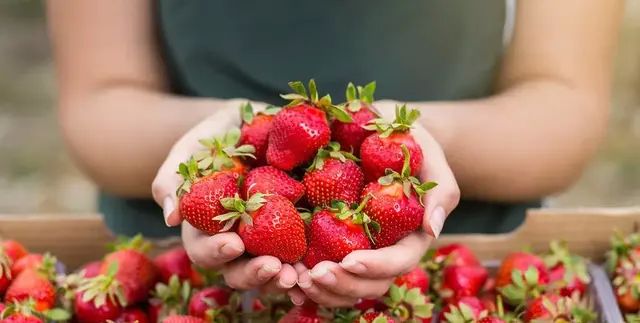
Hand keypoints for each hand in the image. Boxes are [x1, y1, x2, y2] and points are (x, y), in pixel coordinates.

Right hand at [152, 99, 295, 292]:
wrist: (257, 123)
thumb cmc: (216, 137)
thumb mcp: (191, 149)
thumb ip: (175, 179)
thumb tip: (171, 217)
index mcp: (206, 228)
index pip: (205, 250)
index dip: (217, 252)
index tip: (234, 244)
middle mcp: (237, 242)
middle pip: (238, 272)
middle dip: (253, 274)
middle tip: (272, 266)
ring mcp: (268, 241)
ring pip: (270, 273)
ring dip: (281, 279)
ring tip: (296, 277)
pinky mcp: (297, 232)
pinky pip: (301, 257)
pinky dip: (308, 268)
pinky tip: (315, 270)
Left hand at [293, 101, 459, 306]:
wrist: (376, 129)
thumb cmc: (408, 141)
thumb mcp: (428, 155)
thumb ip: (440, 190)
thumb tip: (433, 228)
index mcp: (408, 236)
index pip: (398, 261)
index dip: (376, 267)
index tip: (349, 261)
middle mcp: (381, 250)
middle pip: (368, 284)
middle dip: (342, 286)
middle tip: (312, 276)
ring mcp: (354, 249)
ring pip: (343, 287)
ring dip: (319, 291)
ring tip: (294, 278)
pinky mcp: (328, 241)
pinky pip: (318, 270)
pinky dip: (302, 280)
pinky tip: (283, 275)